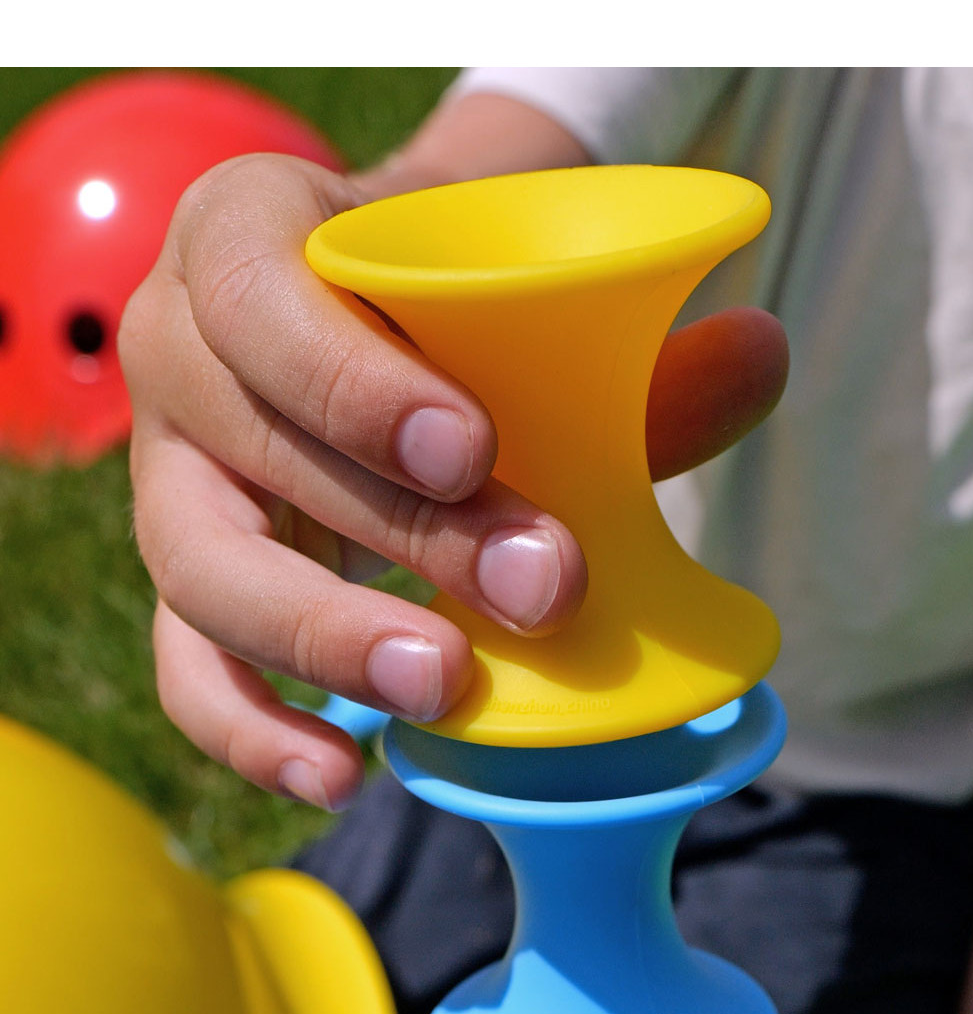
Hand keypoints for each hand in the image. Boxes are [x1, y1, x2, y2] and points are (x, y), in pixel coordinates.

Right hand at [122, 150, 787, 811]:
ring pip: (197, 572)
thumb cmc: (440, 313)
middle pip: (247, 448)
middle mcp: (178, 357)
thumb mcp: (522, 306)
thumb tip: (761, 356)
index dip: (352, 380)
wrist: (371, 337)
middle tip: (539, 589)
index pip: (256, 296)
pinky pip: (184, 669)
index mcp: (243, 241)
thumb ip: (631, 343)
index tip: (475, 448)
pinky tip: (346, 773)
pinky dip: (255, 732)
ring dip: (324, 641)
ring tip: (440, 689)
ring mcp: (169, 480)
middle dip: (399, 529)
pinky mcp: (184, 584)